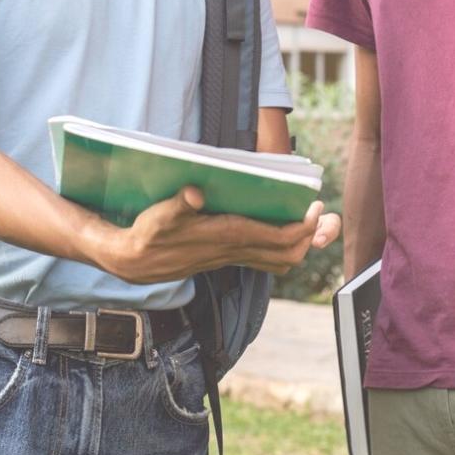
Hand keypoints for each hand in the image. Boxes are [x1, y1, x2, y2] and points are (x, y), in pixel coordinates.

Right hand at [100, 188, 334, 283]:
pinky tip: (280, 228)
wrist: (134, 261)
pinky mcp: (226, 257)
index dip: (300, 227)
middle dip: (309, 238)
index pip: (275, 239)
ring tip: (308, 222)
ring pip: (278, 260)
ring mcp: (231, 257)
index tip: (314, 208)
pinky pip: (265, 259)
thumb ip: (178, 204)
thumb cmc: (149, 234)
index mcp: (226, 237)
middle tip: (320, 216)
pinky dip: (280, 247)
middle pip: (286, 255)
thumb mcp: (159, 215)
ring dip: (297, 245)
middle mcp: (234, 251)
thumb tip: (195, 193)